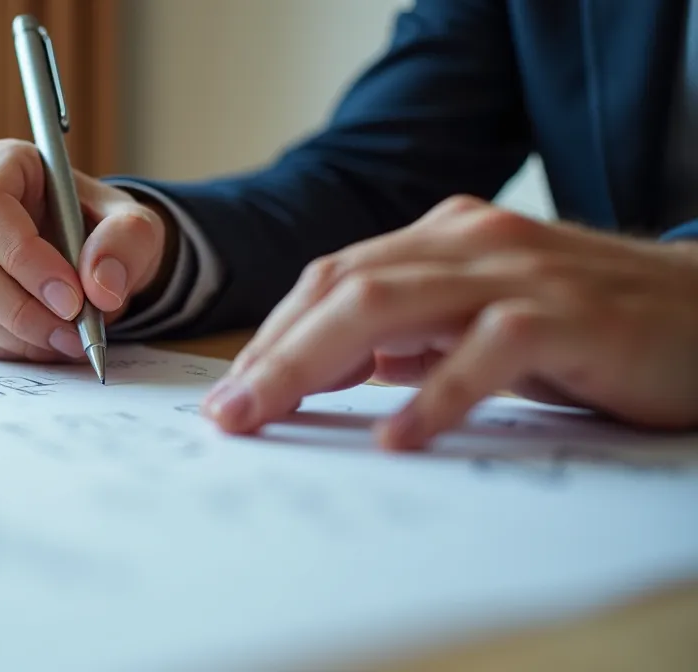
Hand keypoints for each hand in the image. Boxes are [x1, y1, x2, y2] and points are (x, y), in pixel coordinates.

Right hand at [0, 140, 169, 360]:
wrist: (100, 264)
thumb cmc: (108, 230)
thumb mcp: (136, 224)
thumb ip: (127, 241)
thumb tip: (101, 287)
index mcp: (3, 166)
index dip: (21, 253)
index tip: (71, 295)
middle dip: (20, 305)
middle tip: (74, 326)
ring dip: (22, 332)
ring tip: (73, 338)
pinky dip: (18, 348)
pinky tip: (54, 341)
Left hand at [202, 195, 697, 449]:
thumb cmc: (593, 326)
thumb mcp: (487, 322)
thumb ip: (419, 337)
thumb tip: (344, 371)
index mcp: (443, 238)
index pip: (333, 279)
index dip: (273, 334)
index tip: (230, 392)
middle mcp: (470, 241)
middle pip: (342, 288)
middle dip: (272, 352)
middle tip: (226, 414)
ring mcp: (517, 272)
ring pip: (388, 304)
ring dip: (313, 364)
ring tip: (267, 416)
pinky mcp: (568, 314)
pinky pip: (484, 351)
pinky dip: (433, 396)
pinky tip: (394, 439)